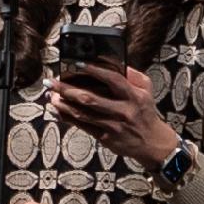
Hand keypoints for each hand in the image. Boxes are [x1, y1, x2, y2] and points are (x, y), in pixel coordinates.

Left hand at [51, 58, 178, 164]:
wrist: (151, 142)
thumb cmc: (145, 111)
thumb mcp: (146, 89)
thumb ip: (131, 74)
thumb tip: (112, 61)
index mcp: (133, 95)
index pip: (112, 79)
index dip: (94, 70)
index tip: (75, 63)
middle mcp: (123, 110)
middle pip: (90, 98)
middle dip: (67, 89)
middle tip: (51, 81)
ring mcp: (113, 125)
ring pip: (82, 113)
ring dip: (63, 104)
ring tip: (51, 94)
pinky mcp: (105, 138)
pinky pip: (82, 126)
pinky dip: (67, 117)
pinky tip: (57, 110)